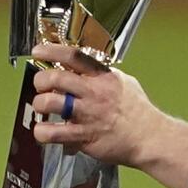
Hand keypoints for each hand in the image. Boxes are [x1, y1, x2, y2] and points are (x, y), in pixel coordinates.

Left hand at [29, 43, 163, 168]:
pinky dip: (42, 132)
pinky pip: (54, 133)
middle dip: (40, 80)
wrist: (150, 138)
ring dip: (39, 104)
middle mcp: (94, 93)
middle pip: (56, 77)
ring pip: (50, 103)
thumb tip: (86, 68)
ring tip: (42, 107)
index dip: (51, 50)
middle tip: (41, 86)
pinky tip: (43, 131)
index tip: (38, 51)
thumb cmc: (138, 111)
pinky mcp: (84, 136)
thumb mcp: (125, 83)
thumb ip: (103, 75)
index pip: (73, 56)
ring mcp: (88, 115)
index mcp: (103, 77)